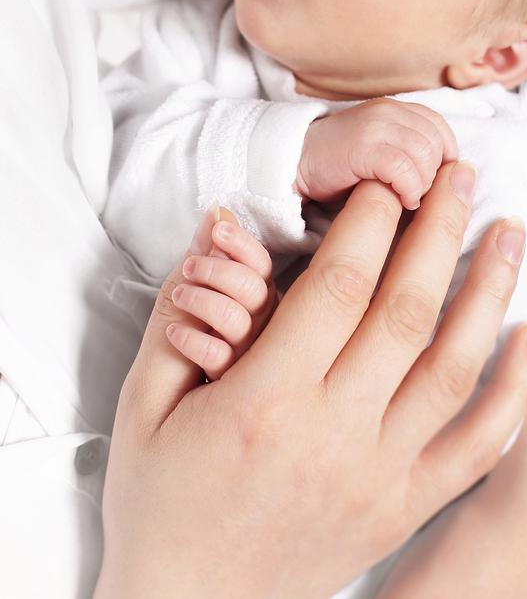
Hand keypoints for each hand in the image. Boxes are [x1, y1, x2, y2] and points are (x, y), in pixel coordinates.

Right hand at [96, 162, 526, 598]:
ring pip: (455, 367)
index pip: (337, 285)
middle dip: (438, 228)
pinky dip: (516, 386)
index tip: (385, 181)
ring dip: (490, 288)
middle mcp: (334, 435)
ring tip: (510, 228)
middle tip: (458, 173)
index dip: (369, 220)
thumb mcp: (145, 401)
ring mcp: (380, 476)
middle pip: (406, 309)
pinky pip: (478, 444)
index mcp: (265, 401)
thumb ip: (181, 311)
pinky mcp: (404, 507)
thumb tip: (221, 226)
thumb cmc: (161, 500)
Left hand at [166, 210, 276, 380]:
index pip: (263, 268)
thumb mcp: (181, 296)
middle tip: (190, 266)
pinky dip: (194, 340)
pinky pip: (222, 359)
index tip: (219, 229)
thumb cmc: (170, 356)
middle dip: (221, 270)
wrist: (152, 427)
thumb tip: (219, 209)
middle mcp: (259, 334)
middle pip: (260, 291)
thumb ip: (203, 255)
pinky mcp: (230, 395)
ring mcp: (247, 365)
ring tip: (179, 298)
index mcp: (254, 306)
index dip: (242, 245)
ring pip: (243, 321)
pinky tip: (175, 335)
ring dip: (204, 300)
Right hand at [297, 98, 458, 208]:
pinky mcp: (363, 147)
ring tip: (407, 198)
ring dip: (422, 185)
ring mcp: (375, 127)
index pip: (441, 129)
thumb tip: (453, 178)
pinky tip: (399, 200)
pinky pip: (404, 169)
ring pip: (425, 156)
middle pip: (437, 144)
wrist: (293, 162)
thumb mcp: (382, 150)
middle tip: (416, 195)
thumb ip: (413, 153)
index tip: (434, 183)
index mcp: (396, 109)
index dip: (445, 159)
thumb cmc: (340, 165)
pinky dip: (408, 189)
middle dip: (434, 177)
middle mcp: (388, 111)